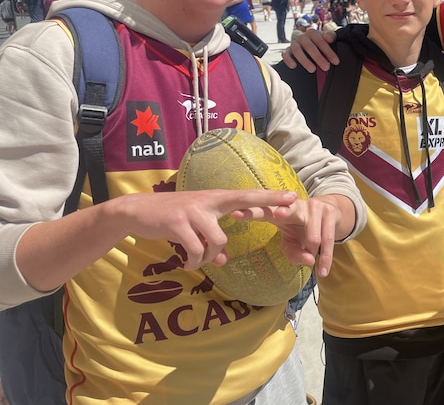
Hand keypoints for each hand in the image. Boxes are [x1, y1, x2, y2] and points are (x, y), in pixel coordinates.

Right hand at [17, 189, 300, 292]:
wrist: (134, 211)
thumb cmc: (168, 219)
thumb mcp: (193, 226)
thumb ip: (209, 240)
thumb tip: (222, 261)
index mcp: (213, 199)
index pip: (246, 195)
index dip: (269, 197)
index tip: (292, 196)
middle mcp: (207, 200)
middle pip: (242, 201)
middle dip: (267, 204)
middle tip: (288, 209)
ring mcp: (193, 210)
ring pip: (218, 240)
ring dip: (210, 256)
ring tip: (197, 260)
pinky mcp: (178, 223)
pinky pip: (196, 250)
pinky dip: (194, 261)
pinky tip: (188, 264)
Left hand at [231, 194, 354, 277]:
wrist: (332, 212)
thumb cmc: (303, 230)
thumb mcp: (294, 244)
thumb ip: (295, 254)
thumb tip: (310, 261)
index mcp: (280, 211)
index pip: (263, 212)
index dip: (250, 213)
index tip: (235, 215)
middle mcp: (297, 206)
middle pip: (288, 211)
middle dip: (283, 212)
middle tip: (277, 215)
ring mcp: (315, 208)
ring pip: (313, 237)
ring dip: (312, 252)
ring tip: (311, 262)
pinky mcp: (330, 212)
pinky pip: (328, 240)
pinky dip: (326, 258)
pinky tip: (323, 272)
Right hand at [281, 28, 338, 71]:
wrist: (309, 43)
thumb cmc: (320, 43)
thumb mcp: (327, 38)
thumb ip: (330, 36)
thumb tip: (329, 38)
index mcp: (313, 33)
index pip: (320, 41)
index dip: (328, 51)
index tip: (336, 61)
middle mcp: (302, 37)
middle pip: (309, 47)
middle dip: (318, 57)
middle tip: (326, 67)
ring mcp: (294, 43)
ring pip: (297, 51)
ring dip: (304, 60)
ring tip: (312, 70)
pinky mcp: (288, 51)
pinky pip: (285, 54)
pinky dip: (288, 60)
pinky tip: (293, 66)